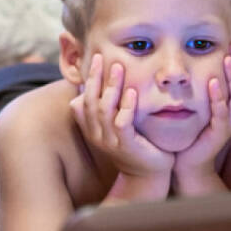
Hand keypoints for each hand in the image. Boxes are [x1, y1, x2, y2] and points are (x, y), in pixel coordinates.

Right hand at [69, 53, 173, 181]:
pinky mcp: (127, 146)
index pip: (82, 100)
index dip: (88, 80)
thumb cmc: (134, 144)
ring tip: (118, 68)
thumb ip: (108, 108)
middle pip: (91, 102)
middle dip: (96, 78)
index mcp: (92, 129)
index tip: (97, 58)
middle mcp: (97, 135)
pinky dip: (127, 106)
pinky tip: (132, 92)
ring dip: (111, 87)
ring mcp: (110, 141)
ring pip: (104, 110)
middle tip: (103, 57)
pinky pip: (122, 124)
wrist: (148, 173)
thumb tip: (97, 84)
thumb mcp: (116, 125)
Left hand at [173, 50, 230, 192]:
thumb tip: (197, 69)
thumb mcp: (198, 110)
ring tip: (227, 59)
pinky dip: (218, 98)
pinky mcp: (219, 133)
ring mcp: (227, 124)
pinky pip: (221, 113)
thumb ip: (200, 92)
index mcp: (229, 107)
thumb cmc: (192, 136)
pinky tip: (212, 84)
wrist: (188, 165)